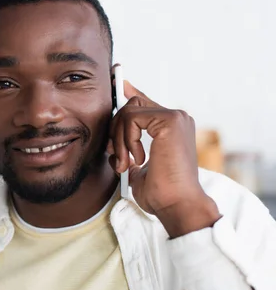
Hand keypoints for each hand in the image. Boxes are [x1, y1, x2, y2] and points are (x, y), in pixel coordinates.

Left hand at [107, 81, 220, 237]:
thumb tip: (111, 147)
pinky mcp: (170, 121)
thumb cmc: (161, 194)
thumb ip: (127, 153)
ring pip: (128, 112)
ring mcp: (176, 117)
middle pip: (132, 104)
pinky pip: (132, 118)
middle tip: (115, 155)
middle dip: (115, 128)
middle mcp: (177, 118)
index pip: (144, 103)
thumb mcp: (137, 170)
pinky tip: (137, 158)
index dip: (127, 93)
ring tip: (125, 164)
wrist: (177, 205)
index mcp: (172, 127)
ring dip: (119, 140)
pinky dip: (125, 140)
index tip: (114, 84)